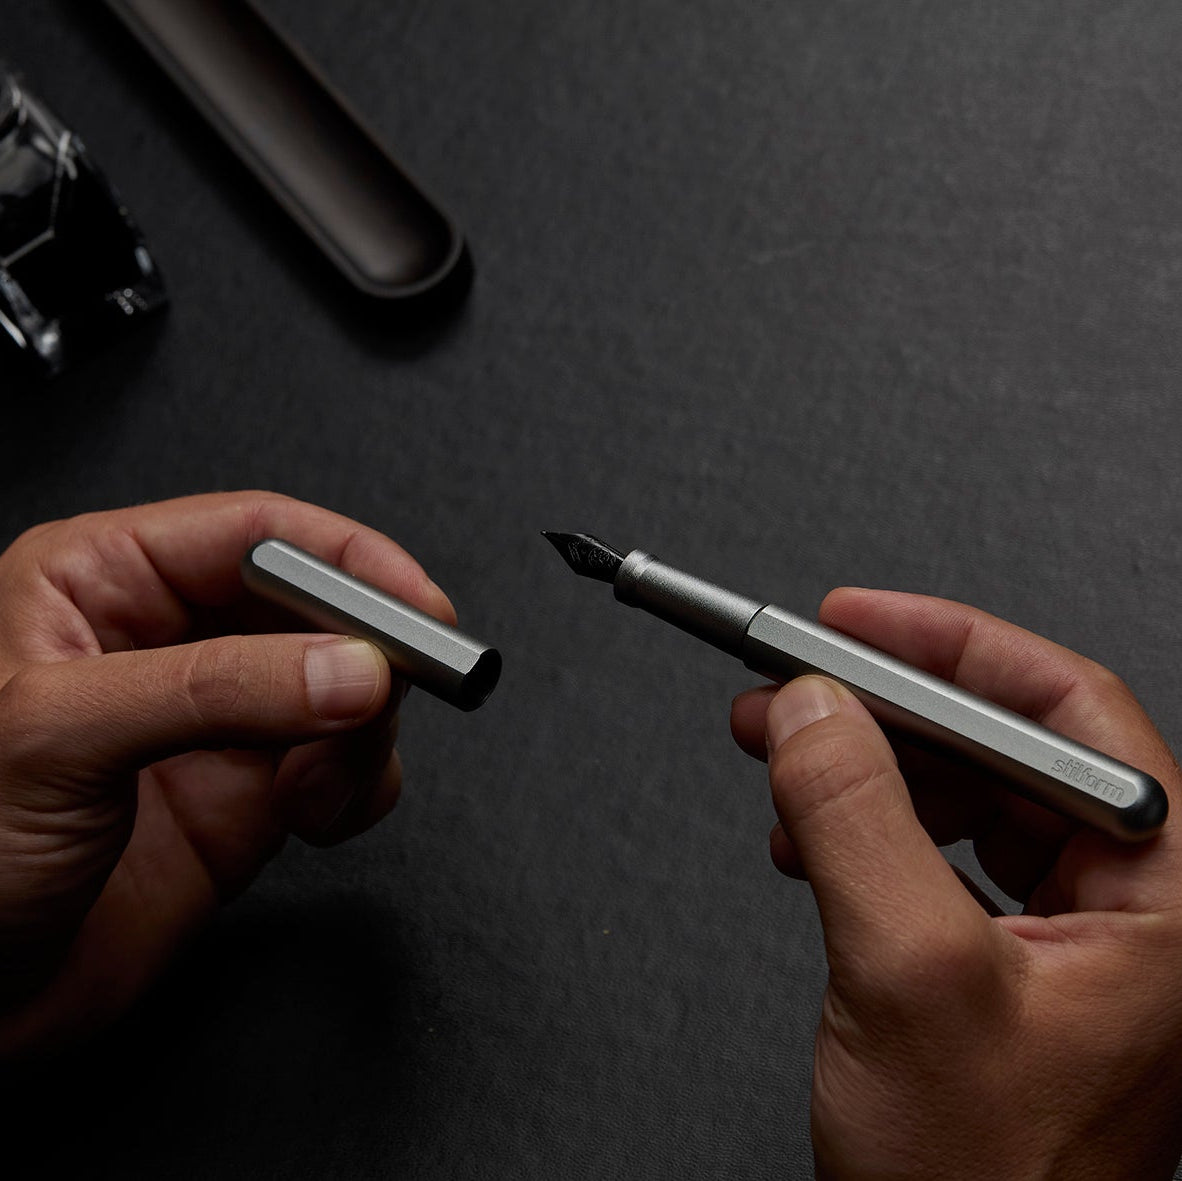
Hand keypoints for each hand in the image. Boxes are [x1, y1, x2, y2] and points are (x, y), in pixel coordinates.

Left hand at [0, 491, 454, 1056]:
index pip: (258, 535)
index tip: (416, 607)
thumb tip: (350, 669)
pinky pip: (349, 765)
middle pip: (319, 608)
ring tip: (320, 784)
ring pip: (348, 688)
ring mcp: (221, 723)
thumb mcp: (61, 736)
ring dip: (363, 733)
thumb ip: (214, 690)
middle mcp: (173, 644)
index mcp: (105, 583)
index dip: (348, 561)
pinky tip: (317, 816)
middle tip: (396, 691)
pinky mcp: (254, 797)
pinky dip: (362, 787)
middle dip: (370, 652)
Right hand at [731, 589, 1181, 1178]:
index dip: (947, 646)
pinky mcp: (1004, 958)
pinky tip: (805, 838)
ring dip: (858, 766)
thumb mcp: (910, 978)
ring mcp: (1067, 931)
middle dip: (878, 707)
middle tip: (794, 687)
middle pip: (998, 743)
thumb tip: (814, 709)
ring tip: (778, 755)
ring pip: (955, 793)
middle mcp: (1128, 900)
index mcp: (1162, 889)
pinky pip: (931, 851)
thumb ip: (856, 821)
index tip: (854, 620)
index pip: (1060, 707)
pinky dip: (859, 829)